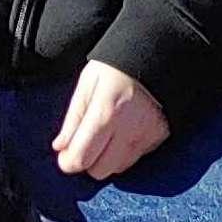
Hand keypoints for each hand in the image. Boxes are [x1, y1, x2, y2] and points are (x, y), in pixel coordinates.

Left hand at [53, 59, 168, 181]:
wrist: (161, 50)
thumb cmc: (117, 64)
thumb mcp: (88, 82)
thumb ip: (73, 117)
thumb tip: (60, 147)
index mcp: (105, 112)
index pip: (80, 159)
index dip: (68, 161)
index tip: (66, 151)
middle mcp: (129, 129)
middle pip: (99, 171)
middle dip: (89, 160)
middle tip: (88, 141)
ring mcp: (148, 134)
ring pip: (119, 168)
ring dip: (108, 158)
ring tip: (108, 134)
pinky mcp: (161, 135)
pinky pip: (137, 157)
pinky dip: (126, 151)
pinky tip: (126, 130)